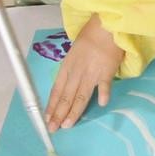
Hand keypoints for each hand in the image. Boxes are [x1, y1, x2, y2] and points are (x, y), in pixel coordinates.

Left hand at [45, 15, 123, 131]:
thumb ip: (72, 69)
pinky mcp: (107, 71)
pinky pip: (104, 86)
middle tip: (54, 129)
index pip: (56, 90)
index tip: (47, 119)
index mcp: (67, 66)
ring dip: (74, 111)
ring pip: (81, 96)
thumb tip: (69, 85)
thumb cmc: (90, 37)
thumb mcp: (74, 53)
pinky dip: (103, 95)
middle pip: (66, 96)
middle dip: (59, 114)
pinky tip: (101, 105)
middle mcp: (76, 72)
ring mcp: (92, 73)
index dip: (51, 106)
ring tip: (68, 125)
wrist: (105, 26)